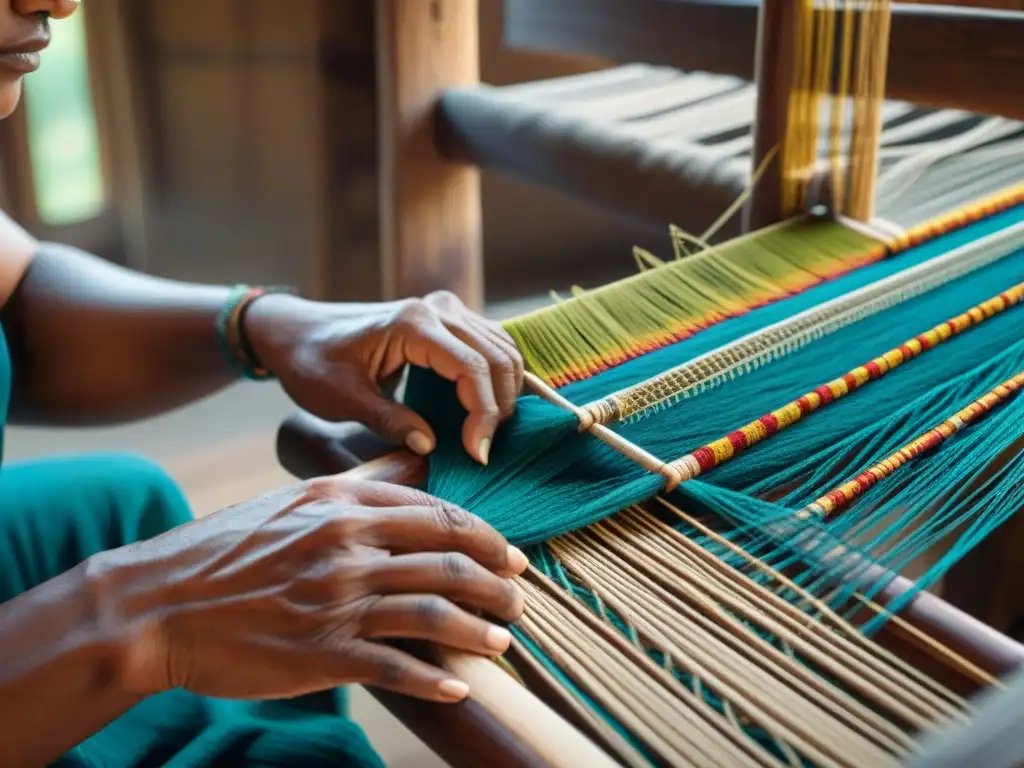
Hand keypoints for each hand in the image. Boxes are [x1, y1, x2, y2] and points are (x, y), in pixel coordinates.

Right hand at [93, 476, 528, 702]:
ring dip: (478, 629)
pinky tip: (458, 688)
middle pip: (448, 561)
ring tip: (503, 640)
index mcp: (343, 504)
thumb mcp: (296, 497)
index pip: (439, 515)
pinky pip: (395, 667)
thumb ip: (364, 480)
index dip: (488, 536)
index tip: (513, 554)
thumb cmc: (228, 549)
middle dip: (497, 582)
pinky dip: (434, 679)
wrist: (159, 602)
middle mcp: (347, 546)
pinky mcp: (321, 654)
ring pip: (432, 613)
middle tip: (521, 598)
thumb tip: (419, 459)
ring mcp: (335, 601)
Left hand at [245, 291, 523, 464]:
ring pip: (502, 349)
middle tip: (482, 452)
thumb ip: (388, 421)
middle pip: (497, 357)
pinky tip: (488, 409)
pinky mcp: (448, 319)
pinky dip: (498, 377)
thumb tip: (430, 447)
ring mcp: (446, 309)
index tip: (476, 454)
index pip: (471, 367)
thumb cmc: (311, 361)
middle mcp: (437, 309)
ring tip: (486, 434)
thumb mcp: (341, 399)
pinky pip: (491, 345)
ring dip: (505, 393)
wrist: (296, 331)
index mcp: (412, 324)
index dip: (483, 414)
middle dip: (499, 408)